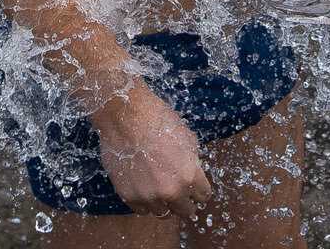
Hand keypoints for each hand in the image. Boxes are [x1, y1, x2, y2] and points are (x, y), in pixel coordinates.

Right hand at [92, 81, 210, 219]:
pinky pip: (142, 209)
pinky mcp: (129, 196)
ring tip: (157, 182)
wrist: (126, 116)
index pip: (203, 197)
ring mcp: (149, 195)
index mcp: (190, 176)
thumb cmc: (158, 122)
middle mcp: (171, 191)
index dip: (199, 190)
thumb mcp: (188, 139)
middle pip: (186, 212)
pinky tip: (143, 184)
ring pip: (163, 213)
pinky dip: (144, 201)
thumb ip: (193, 164)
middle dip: (184, 201)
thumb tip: (195, 178)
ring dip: (162, 201)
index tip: (194, 187)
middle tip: (177, 189)